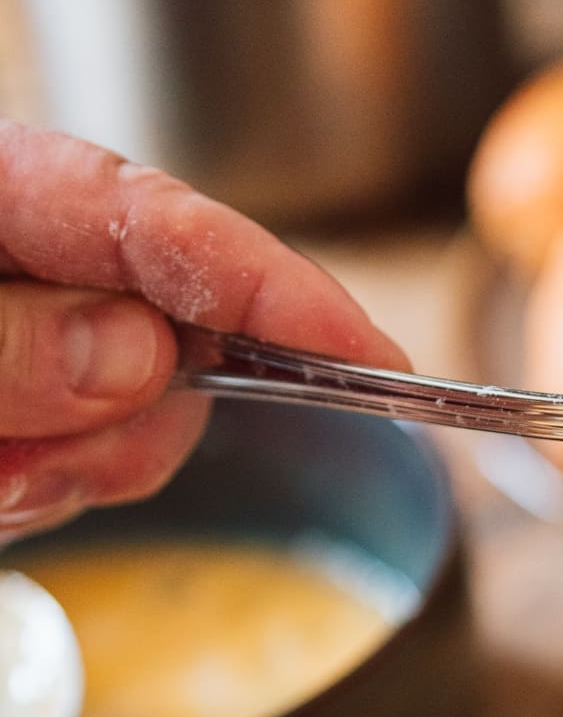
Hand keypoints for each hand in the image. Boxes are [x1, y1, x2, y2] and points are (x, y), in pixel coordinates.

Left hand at [0, 119, 408, 544]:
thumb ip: (7, 344)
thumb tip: (136, 354)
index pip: (160, 222)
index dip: (276, 289)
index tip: (373, 356)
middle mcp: (30, 256)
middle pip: (168, 337)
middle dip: (133, 418)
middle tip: (21, 463)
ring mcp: (34, 341)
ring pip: (130, 422)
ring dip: (67, 469)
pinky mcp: (27, 410)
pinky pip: (76, 472)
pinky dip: (36, 494)